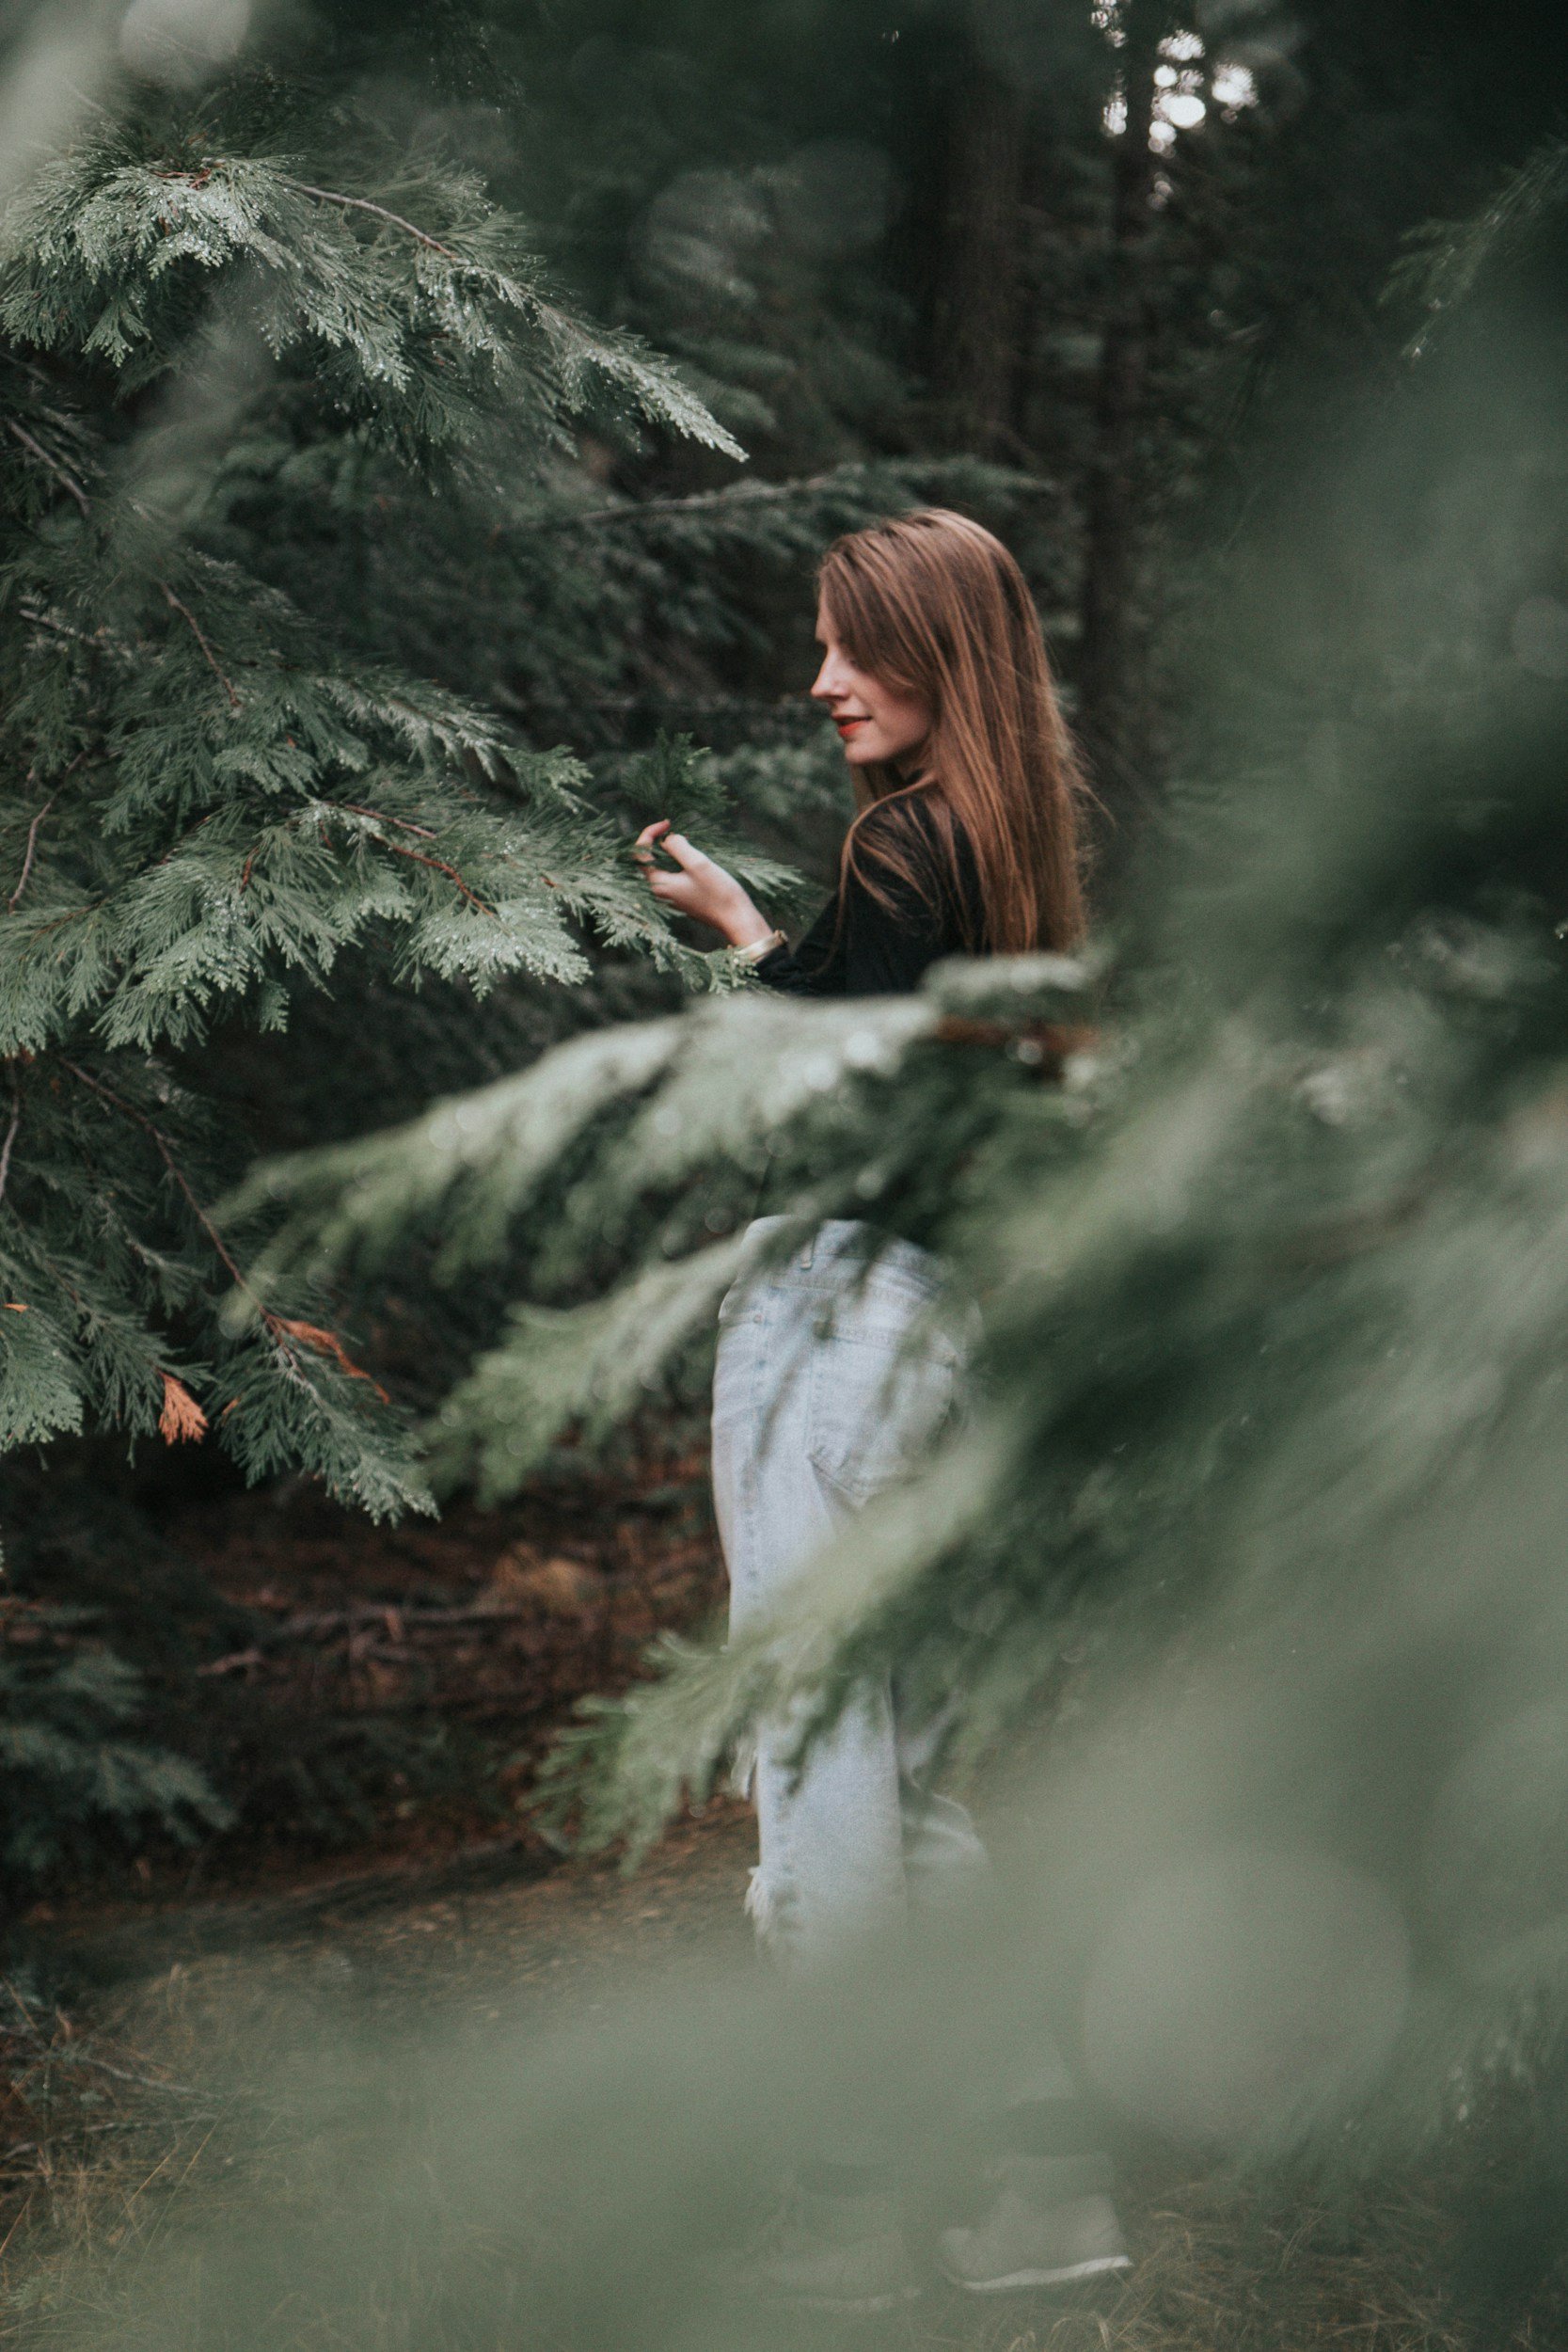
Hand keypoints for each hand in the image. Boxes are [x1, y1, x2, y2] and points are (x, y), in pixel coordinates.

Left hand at [633, 820, 775, 948]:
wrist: (736, 918)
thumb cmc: (718, 893)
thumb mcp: (697, 863)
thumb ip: (677, 846)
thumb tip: (669, 839)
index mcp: (659, 884)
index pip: (639, 854)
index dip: (648, 834)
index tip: (667, 823)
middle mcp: (661, 891)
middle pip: (649, 859)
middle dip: (660, 841)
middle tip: (676, 829)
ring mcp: (671, 895)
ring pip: (662, 865)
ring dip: (672, 850)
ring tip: (688, 842)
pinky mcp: (683, 895)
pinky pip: (673, 873)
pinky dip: (679, 860)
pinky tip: (694, 857)